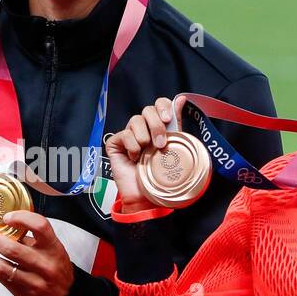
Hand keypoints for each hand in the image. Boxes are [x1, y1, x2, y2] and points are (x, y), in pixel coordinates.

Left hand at [0, 211, 74, 295]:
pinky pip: (2, 278)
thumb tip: (6, 226)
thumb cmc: (57, 271)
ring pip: (3, 266)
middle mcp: (45, 264)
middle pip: (13, 248)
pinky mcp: (25, 294)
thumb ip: (33, 240)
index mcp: (54, 248)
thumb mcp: (52, 251)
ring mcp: (35, 281)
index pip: (40, 226)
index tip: (6, 217)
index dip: (21, 218)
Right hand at [103, 95, 184, 213]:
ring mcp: (128, 136)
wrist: (147, 196)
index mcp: (157, 126)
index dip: (163, 107)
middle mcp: (142, 128)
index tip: (168, 119)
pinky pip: (124, 134)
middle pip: (147, 110)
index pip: (158, 104)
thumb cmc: (160, 175)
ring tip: (146, 154)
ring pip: (135, 120)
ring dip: (144, 138)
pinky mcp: (115, 144)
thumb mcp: (173, 146)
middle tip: (161, 144)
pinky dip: (132, 146)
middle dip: (156, 126)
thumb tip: (181, 99)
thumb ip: (176, 123)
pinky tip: (134, 158)